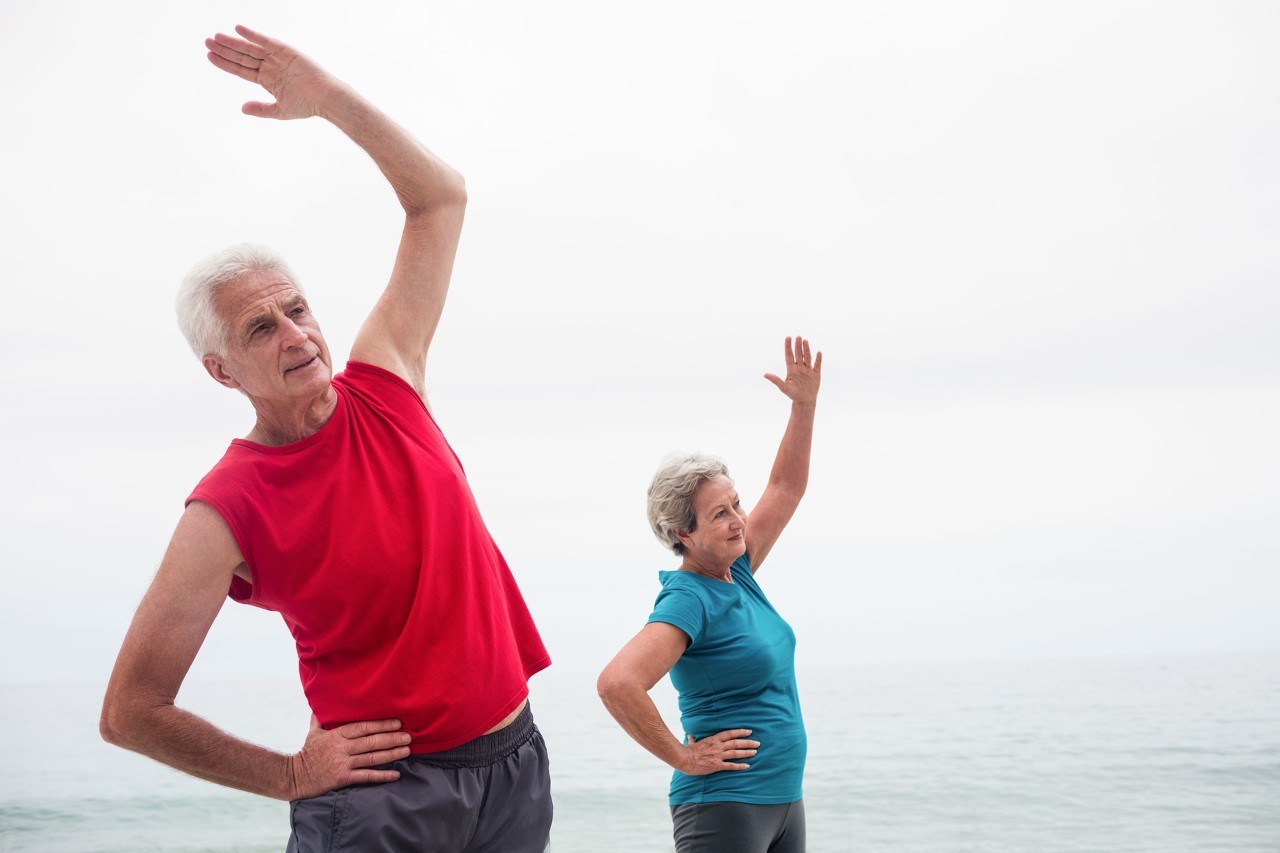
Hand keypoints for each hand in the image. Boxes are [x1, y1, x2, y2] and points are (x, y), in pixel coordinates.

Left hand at [205, 25, 342, 119]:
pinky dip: (253, 35)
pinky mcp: (285, 51)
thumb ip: (261, 109)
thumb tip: (242, 108)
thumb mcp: (280, 110)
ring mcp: (277, 58)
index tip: (209, 56)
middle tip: (207, 42)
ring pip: (250, 49)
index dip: (225, 63)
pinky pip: (265, 41)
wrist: (325, 98)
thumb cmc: (307, 106)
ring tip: (216, 37)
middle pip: (242, 57)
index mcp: (267, 80)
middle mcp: (270, 66)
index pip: (241, 69)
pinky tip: (238, 28)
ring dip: (233, 42)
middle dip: (224, 50)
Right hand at [286, 715, 411, 799]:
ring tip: (407, 750)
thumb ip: (321, 716)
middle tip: (409, 736)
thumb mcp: (313, 731)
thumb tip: (323, 701)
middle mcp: (341, 748)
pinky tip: (396, 774)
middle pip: (371, 741)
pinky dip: (382, 775)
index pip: (363, 727)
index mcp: (337, 734)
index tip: (397, 722)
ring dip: (391, 754)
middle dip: (392, 738)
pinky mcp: (342, 778)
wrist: (293, 776)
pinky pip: (366, 776)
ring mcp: (342, 763)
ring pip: (371, 758)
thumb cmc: (307, 752)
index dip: (381, 724)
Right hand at [679, 729, 759, 774]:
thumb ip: (693, 739)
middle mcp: (718, 746)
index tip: (749, 731)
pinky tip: (747, 766)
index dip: (740, 732)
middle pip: (736, 743)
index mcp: (713, 739)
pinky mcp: (717, 765)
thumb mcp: (692, 743)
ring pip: (736, 753)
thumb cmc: (687, 751)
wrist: (685, 759)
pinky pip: (731, 766)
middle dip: (748, 743)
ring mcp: (718, 756)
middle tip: (757, 743)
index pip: (730, 733)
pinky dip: (740, 766)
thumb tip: (690, 736)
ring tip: (755, 752)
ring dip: (746, 752)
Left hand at [764, 336, 820, 405]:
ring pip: (807, 357)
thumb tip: (764, 375)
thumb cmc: (793, 394)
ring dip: (806, 349)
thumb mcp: (783, 387)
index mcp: (791, 369)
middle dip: (798, 346)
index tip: (788, 337)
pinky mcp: (815, 374)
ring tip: (805, 341)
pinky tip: (818, 352)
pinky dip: (818, 359)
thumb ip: (775, 380)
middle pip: (798, 354)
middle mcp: (799, 367)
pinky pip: (817, 365)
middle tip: (798, 337)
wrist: (804, 401)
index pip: (789, 355)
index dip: (788, 347)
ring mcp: (808, 370)